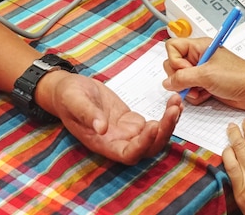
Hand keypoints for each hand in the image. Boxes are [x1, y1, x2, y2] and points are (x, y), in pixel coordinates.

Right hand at [44, 72, 181, 164]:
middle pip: (148, 148)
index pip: (129, 154)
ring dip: (169, 124)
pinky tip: (174, 103)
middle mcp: (117, 142)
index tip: (153, 125)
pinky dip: (166, 116)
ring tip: (177, 103)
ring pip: (154, 138)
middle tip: (174, 109)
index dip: (143, 144)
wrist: (68, 90)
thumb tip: (101, 127)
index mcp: (103, 143)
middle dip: (164, 132)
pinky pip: (153, 124)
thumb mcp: (73, 100)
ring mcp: (126, 132)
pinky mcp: (131, 121)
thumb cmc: (67, 96)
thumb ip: (86, 114)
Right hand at [162, 37, 244, 109]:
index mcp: (199, 46)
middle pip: (173, 65)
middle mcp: (198, 57)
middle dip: (180, 78)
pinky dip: (194, 95)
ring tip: (201, 90)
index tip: (186, 69)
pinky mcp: (204, 84)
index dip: (175, 60)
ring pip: (180, 80)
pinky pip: (189, 89)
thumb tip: (167, 83)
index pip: (172, 47)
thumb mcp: (207, 75)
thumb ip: (183, 78)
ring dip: (187, 89)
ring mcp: (201, 71)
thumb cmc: (238, 76)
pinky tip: (206, 95)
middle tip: (192, 82)